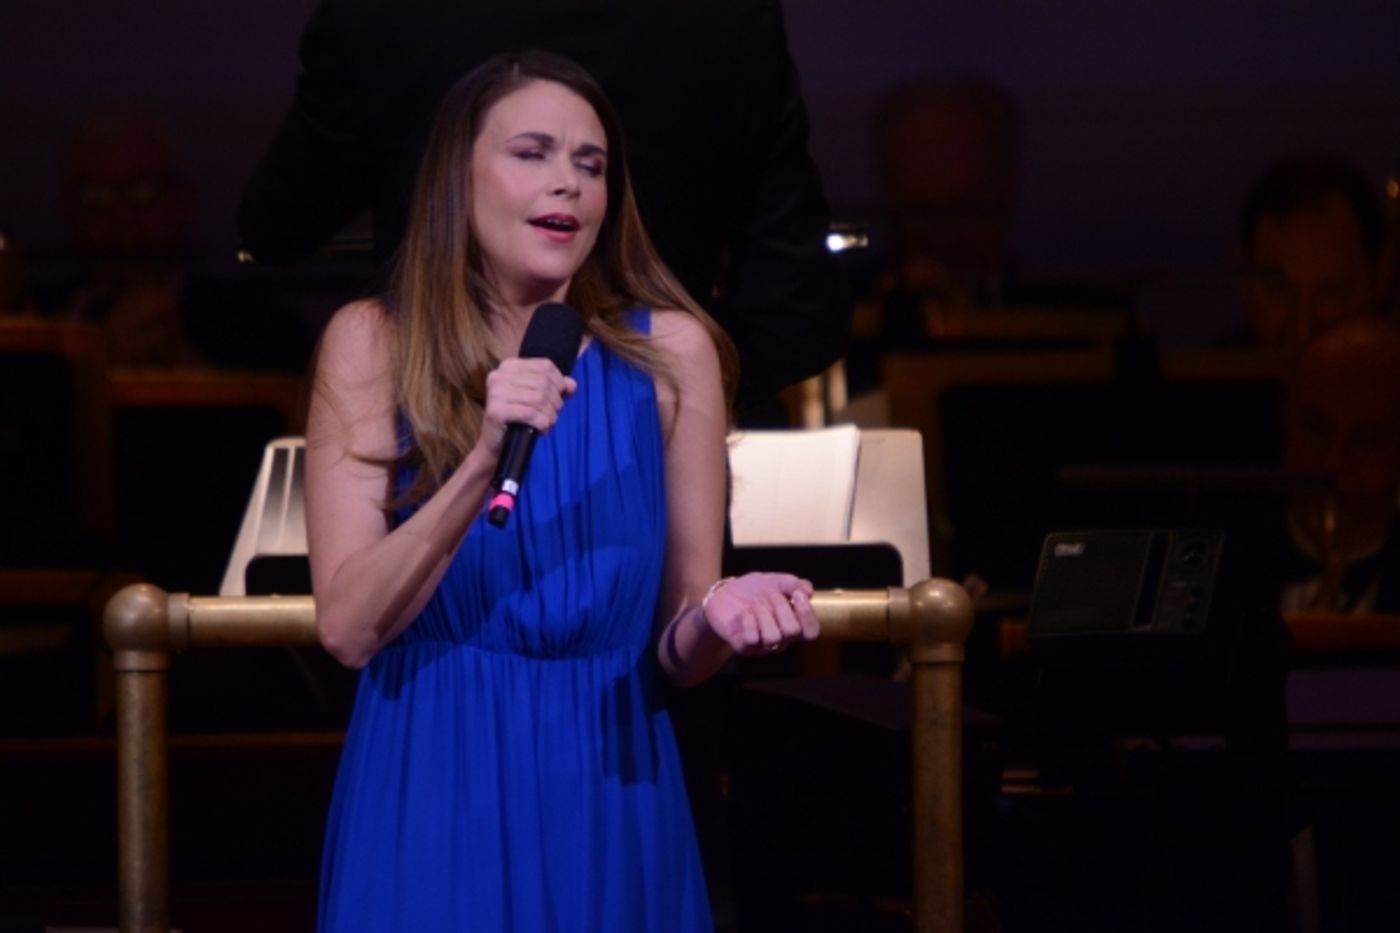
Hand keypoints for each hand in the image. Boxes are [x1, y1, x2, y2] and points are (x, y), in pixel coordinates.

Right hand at [478, 357, 576, 458]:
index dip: (559, 383)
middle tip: (552, 415)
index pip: (545, 366)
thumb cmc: (520, 418)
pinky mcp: (495, 411)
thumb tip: (572, 384)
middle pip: (543, 382)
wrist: (498, 444)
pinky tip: (540, 430)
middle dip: (555, 402)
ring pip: (539, 399)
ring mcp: (495, 393)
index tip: (559, 397)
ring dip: (550, 415)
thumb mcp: (540, 398)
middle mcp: (499, 375)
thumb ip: (557, 388)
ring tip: (546, 423)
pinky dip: (542, 424)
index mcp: (509, 366)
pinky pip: (531, 413)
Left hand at [701, 572, 818, 655]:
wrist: (724, 593)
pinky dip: (748, 621)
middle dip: (781, 606)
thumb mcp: (775, 580)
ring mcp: (762, 645)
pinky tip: (743, 613)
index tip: (797, 594)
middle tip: (770, 594)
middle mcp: (781, 639)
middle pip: (792, 631)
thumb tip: (808, 591)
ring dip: (763, 614)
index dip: (807, 614)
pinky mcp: (743, 647)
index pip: (812, 632)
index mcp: (793, 624)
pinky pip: (752, 639)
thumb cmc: (753, 590)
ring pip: (773, 637)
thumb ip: (793, 584)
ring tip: (755, 604)